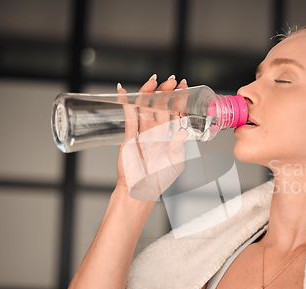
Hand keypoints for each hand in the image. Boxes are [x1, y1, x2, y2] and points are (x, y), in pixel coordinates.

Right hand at [115, 75, 189, 200]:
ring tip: (152, 81)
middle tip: (170, 81)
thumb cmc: (160, 179)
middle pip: (161, 105)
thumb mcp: (175, 162)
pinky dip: (125, 103)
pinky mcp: (129, 135)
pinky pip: (127, 116)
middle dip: (165, 92)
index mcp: (170, 136)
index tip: (183, 85)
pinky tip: (122, 91)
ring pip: (145, 107)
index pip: (176, 112)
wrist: (140, 190)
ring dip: (148, 93)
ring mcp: (143, 132)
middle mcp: (157, 131)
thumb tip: (183, 130)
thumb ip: (179, 145)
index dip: (179, 98)